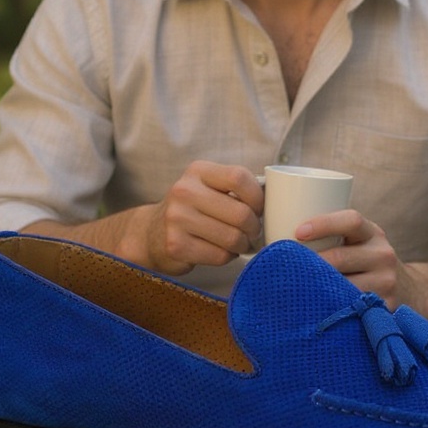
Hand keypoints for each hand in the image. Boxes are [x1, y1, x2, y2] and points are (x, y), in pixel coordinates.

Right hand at [143, 161, 263, 273]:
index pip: (239, 177)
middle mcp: (184, 191)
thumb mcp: (209, 187)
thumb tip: (275, 198)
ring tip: (238, 243)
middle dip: (255, 228)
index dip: (258, 197)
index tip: (259, 209)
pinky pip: (220, 256)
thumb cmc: (193, 209)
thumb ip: (236, 188)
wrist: (151, 233)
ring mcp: (177, 219)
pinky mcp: (176, 245)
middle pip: (240, 213)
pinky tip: (221, 251)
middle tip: (253, 233)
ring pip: (232, 238)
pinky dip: (228, 257)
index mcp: (198, 171)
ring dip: (242, 245)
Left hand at [294, 210, 419, 310]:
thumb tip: (279, 225)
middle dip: (309, 264)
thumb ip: (334, 234)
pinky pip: (352, 310)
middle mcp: (383, 255)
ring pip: (343, 286)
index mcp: (373, 233)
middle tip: (283, 269)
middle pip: (341, 257)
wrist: (410, 291)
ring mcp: (386, 283)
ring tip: (292, 290)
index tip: (298, 232)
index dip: (323, 224)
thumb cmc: (368, 261)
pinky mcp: (385, 308)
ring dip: (316, 289)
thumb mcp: (361, 241)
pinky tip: (314, 312)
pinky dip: (332, 310)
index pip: (351, 220)